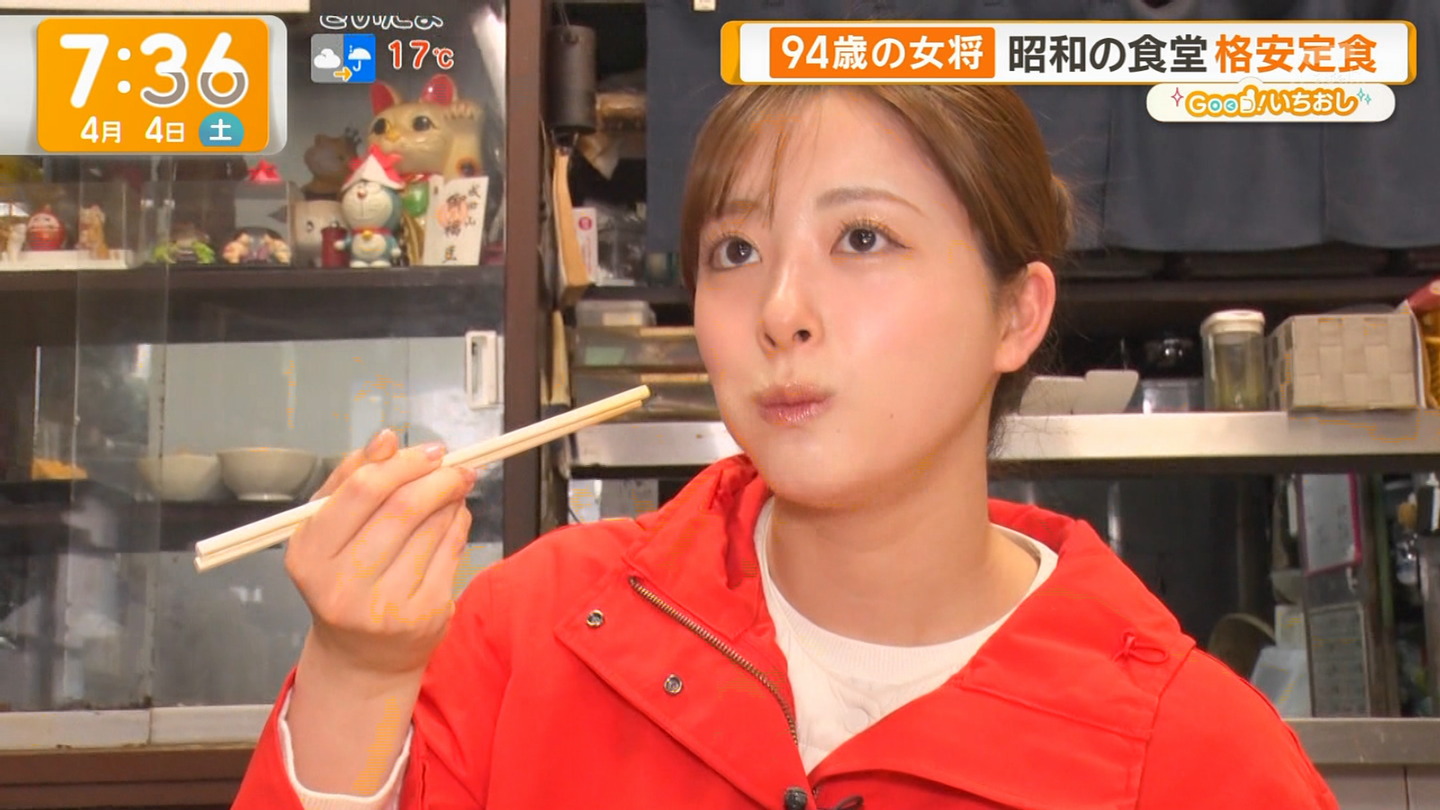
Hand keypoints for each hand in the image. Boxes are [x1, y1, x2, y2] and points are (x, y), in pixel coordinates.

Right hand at [285, 429, 475, 678]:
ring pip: (433, 527)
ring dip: (451, 499)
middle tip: (456, 467)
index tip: (431, 451)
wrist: (362, 656)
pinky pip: (452, 551)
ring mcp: (385, 605)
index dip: (403, 463)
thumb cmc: (344, 578)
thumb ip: (352, 479)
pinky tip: (452, 521)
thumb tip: (387, 438)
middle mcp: (341, 585)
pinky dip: (458, 526)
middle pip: (402, 507)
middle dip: (437, 478)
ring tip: (452, 492)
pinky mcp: (423, 616)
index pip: (361, 490)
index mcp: (309, 554)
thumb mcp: (329, 530)